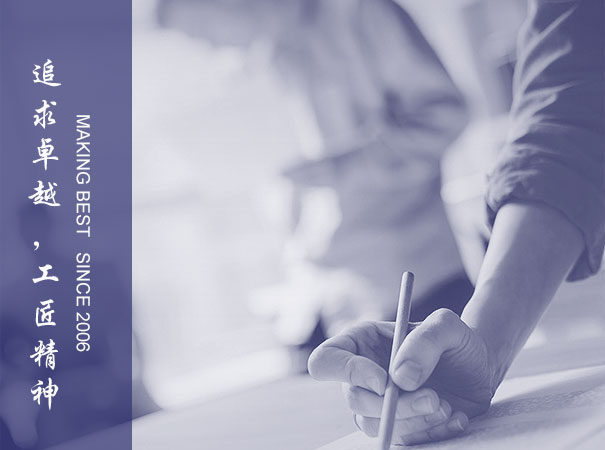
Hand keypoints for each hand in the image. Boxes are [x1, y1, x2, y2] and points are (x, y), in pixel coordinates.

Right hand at [308, 308, 495, 445]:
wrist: (480, 368)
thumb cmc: (456, 340)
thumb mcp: (447, 326)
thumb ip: (424, 342)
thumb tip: (400, 379)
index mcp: (361, 342)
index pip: (325, 360)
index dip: (346, 372)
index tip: (384, 381)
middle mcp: (362, 374)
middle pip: (353, 398)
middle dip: (394, 403)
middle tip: (433, 397)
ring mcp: (376, 403)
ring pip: (374, 424)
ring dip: (413, 419)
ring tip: (445, 405)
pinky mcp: (397, 425)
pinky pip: (401, 439)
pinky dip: (429, 431)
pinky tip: (453, 415)